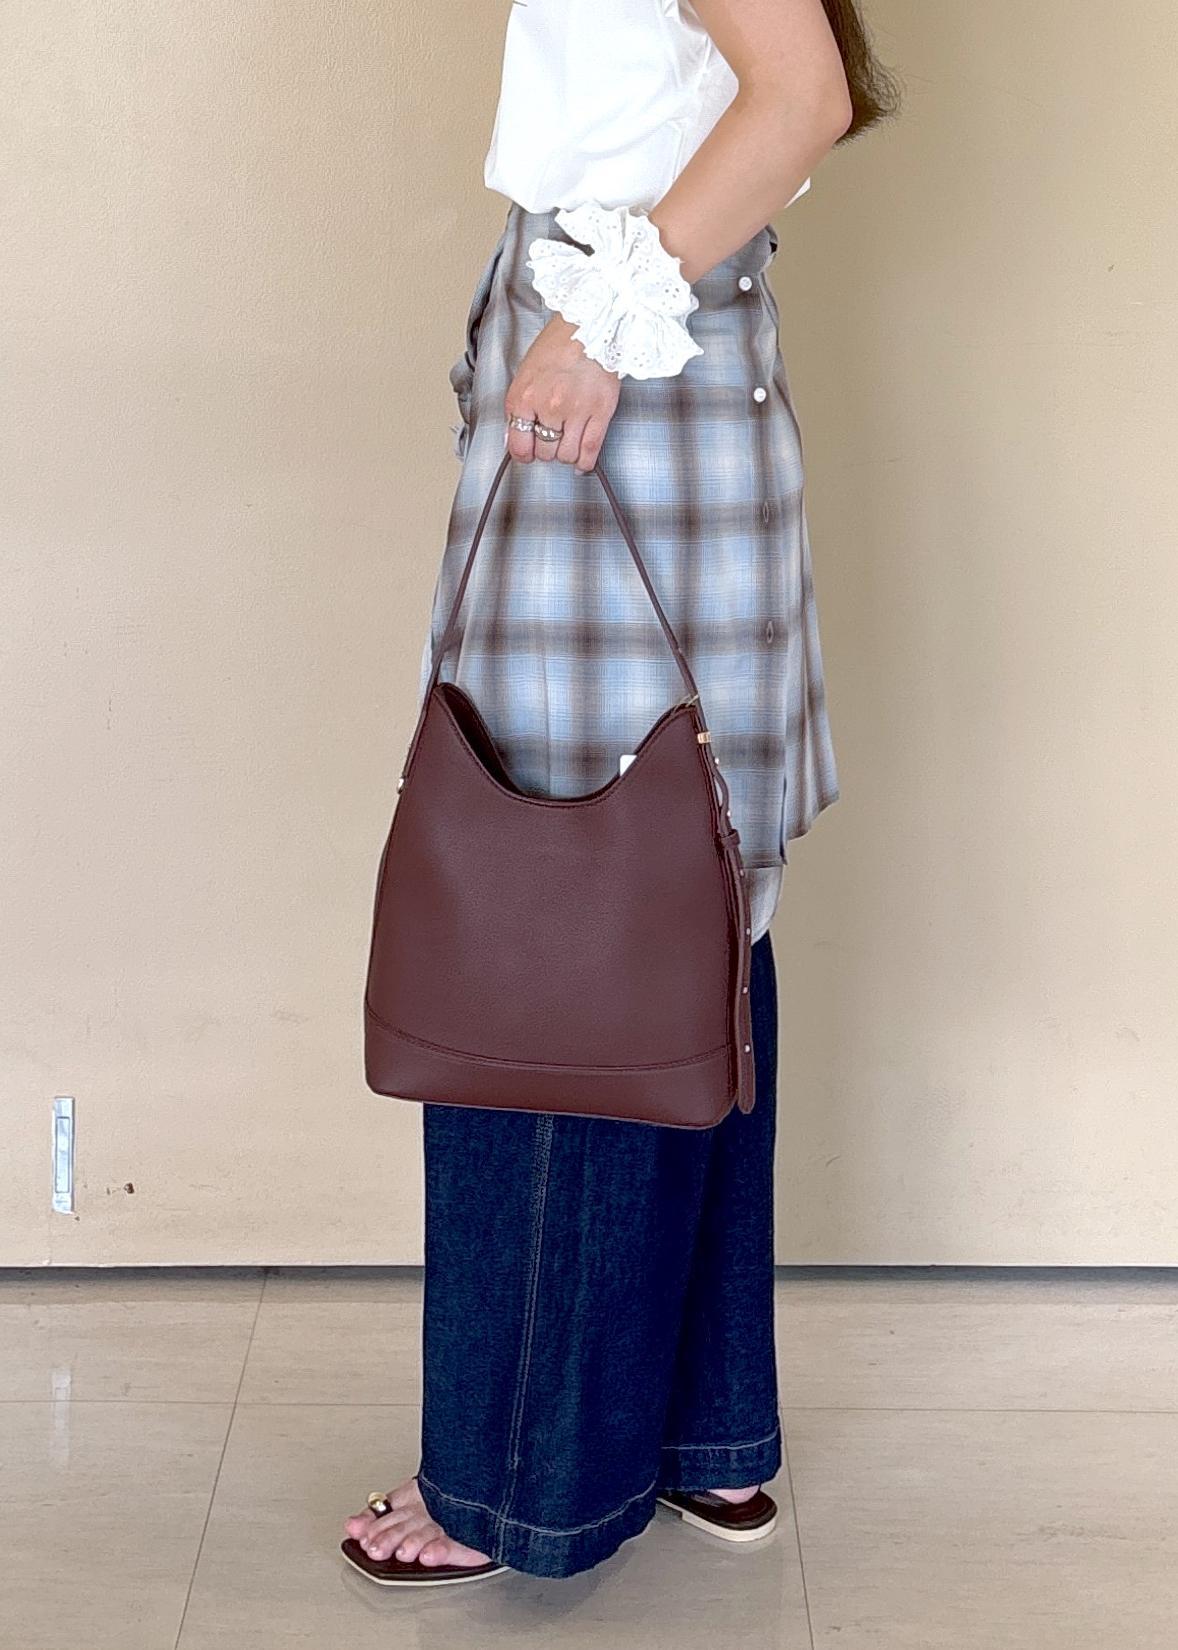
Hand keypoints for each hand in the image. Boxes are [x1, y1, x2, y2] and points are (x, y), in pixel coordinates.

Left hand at [505, 316, 620, 472]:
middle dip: (546, 451)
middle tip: (550, 441)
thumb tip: (512, 440)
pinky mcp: (600, 413)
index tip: (528, 452)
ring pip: (566, 455)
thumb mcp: (525, 373)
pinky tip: (581, 462)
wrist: (591, 326)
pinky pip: (590, 451)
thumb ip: (517, 407)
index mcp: (525, 396)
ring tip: (566, 444)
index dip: (523, 454)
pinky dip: (584, 462)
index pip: (519, 445)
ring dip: (565, 455)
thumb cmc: (558, 345)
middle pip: (544, 453)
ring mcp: (576, 411)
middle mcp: (549, 406)